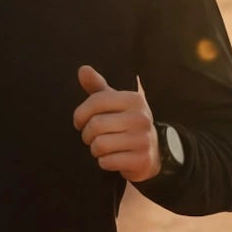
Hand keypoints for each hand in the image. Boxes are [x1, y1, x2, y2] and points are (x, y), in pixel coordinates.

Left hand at [72, 63, 160, 181]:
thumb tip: (83, 69)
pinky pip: (107, 162)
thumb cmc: (126, 124)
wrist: (151, 152)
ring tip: (102, 148)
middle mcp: (141, 117)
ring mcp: (143, 140)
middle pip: (95, 125)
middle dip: (87, 134)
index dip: (80, 113)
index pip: (97, 101)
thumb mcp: (114, 103)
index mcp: (134, 99)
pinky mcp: (142, 160)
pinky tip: (112, 158)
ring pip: (99, 145)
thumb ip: (98, 87)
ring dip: (95, 149)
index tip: (79, 122)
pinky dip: (103, 162)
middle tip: (91, 138)